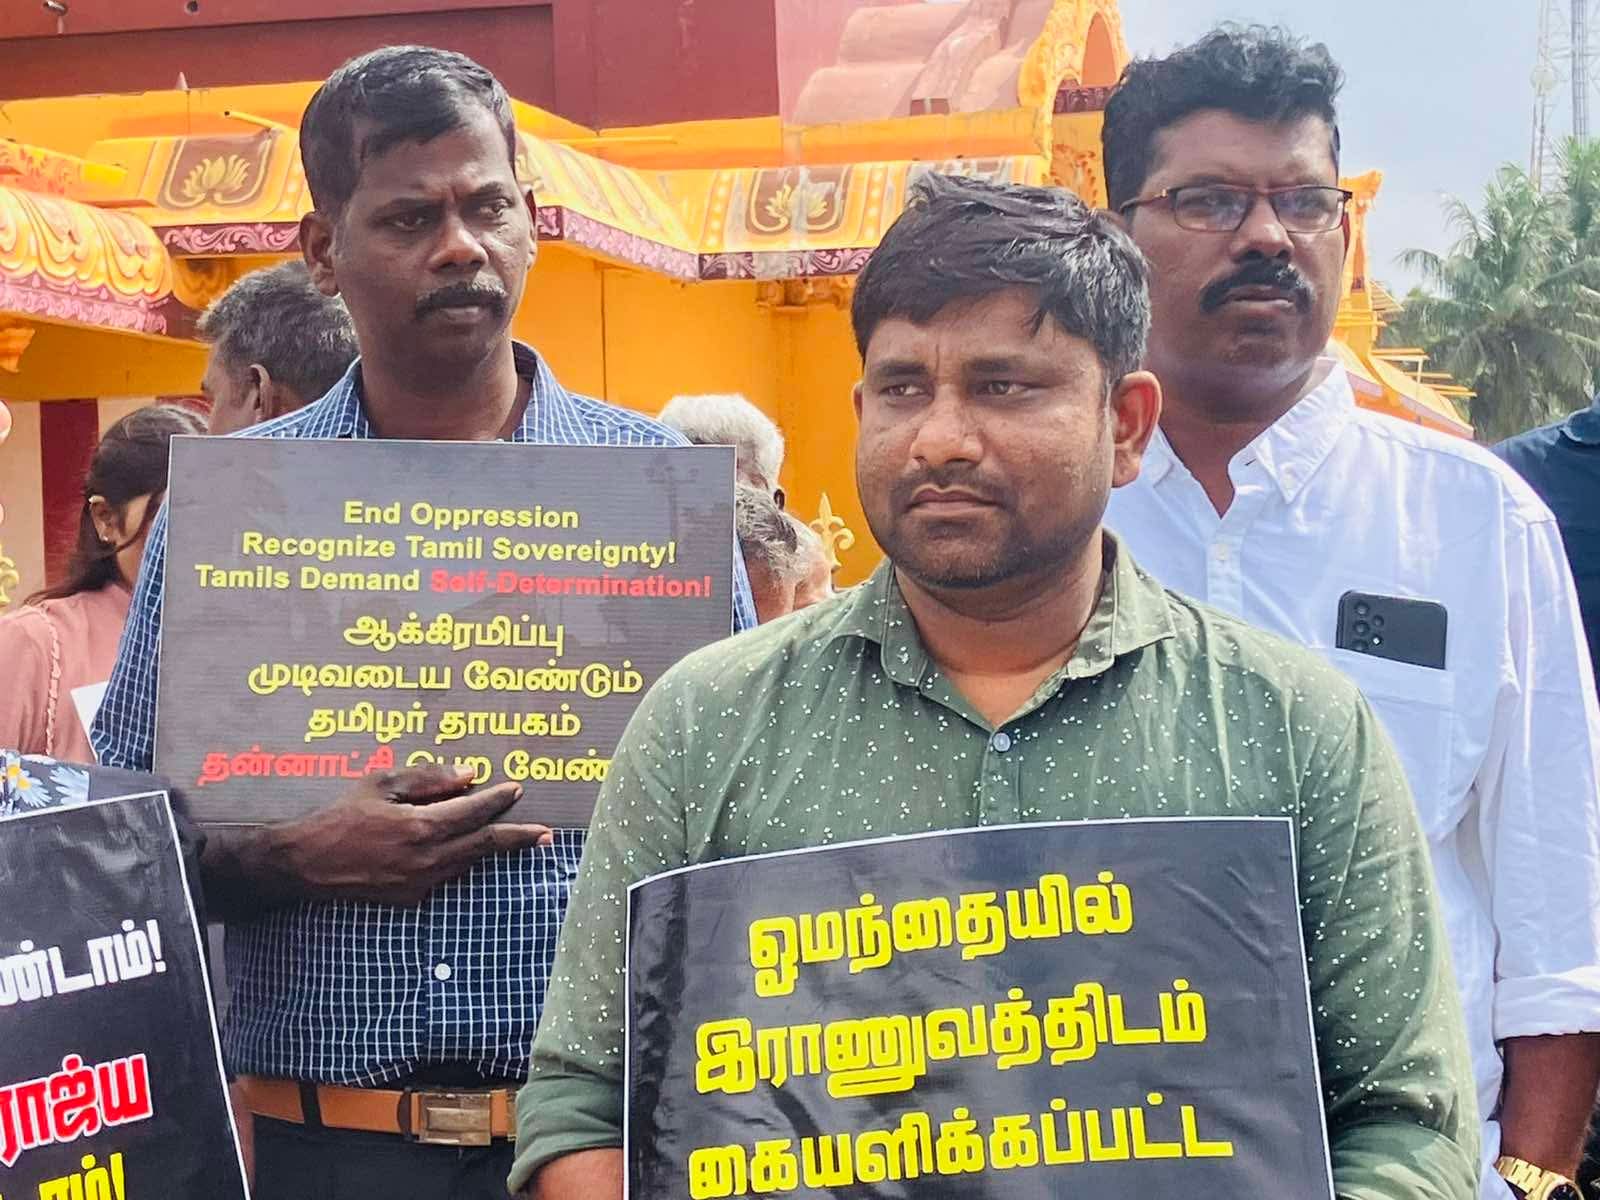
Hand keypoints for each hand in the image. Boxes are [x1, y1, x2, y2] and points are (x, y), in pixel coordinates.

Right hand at [271, 765, 553, 905]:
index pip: (474, 812)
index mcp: (421, 827)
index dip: (499, 800)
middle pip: (484, 846)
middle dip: (518, 838)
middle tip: (545, 833)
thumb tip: (470, 774)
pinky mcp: (410, 898)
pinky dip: (460, 860)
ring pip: (467, 863)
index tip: (517, 789)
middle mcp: (426, 860)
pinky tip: (466, 850)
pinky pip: (446, 875)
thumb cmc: (341, 815)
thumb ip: (429, 778)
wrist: (307, 863)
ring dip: (490, 850)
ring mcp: (419, 883)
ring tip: (514, 837)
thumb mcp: (382, 784)